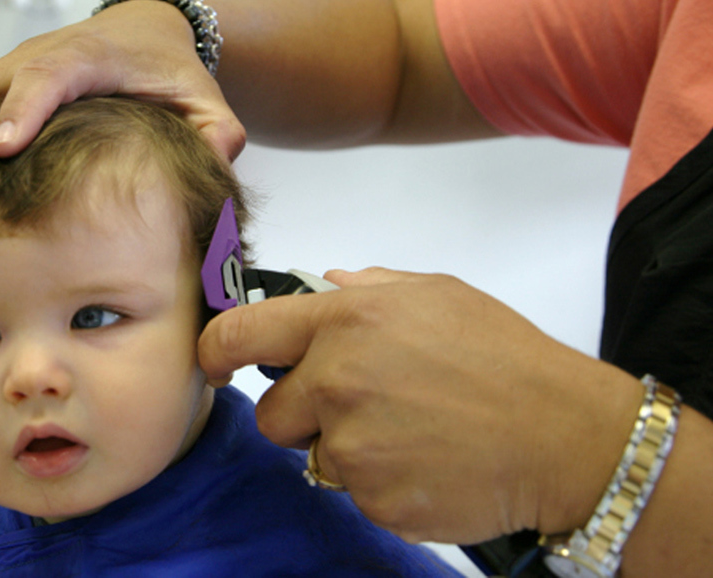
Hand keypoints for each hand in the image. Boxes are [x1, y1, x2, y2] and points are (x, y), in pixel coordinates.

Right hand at [0, 0, 245, 197]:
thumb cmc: (170, 70)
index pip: (48, 75)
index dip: (21, 109)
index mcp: (88, 57)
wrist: (147, 32)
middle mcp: (40, 56)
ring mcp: (13, 69)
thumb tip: (214, 165)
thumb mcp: (205, 98)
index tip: (0, 150)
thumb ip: (218, 131)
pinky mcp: (0, 85)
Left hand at [198, 267, 642, 543]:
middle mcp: (337, 382)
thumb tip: (323, 281)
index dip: (216, 349)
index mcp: (346, 321)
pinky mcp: (375, 499)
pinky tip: (425, 463)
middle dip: (304, 414)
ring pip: (313, 457)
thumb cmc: (505, 357)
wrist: (565, 435)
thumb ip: (369, 286)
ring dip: (347, 451)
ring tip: (409, 433)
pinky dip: (380, 485)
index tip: (214, 360)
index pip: (241, 333)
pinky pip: (354, 493)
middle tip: (363, 407)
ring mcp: (354, 446)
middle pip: (272, 414)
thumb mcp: (438, 294)